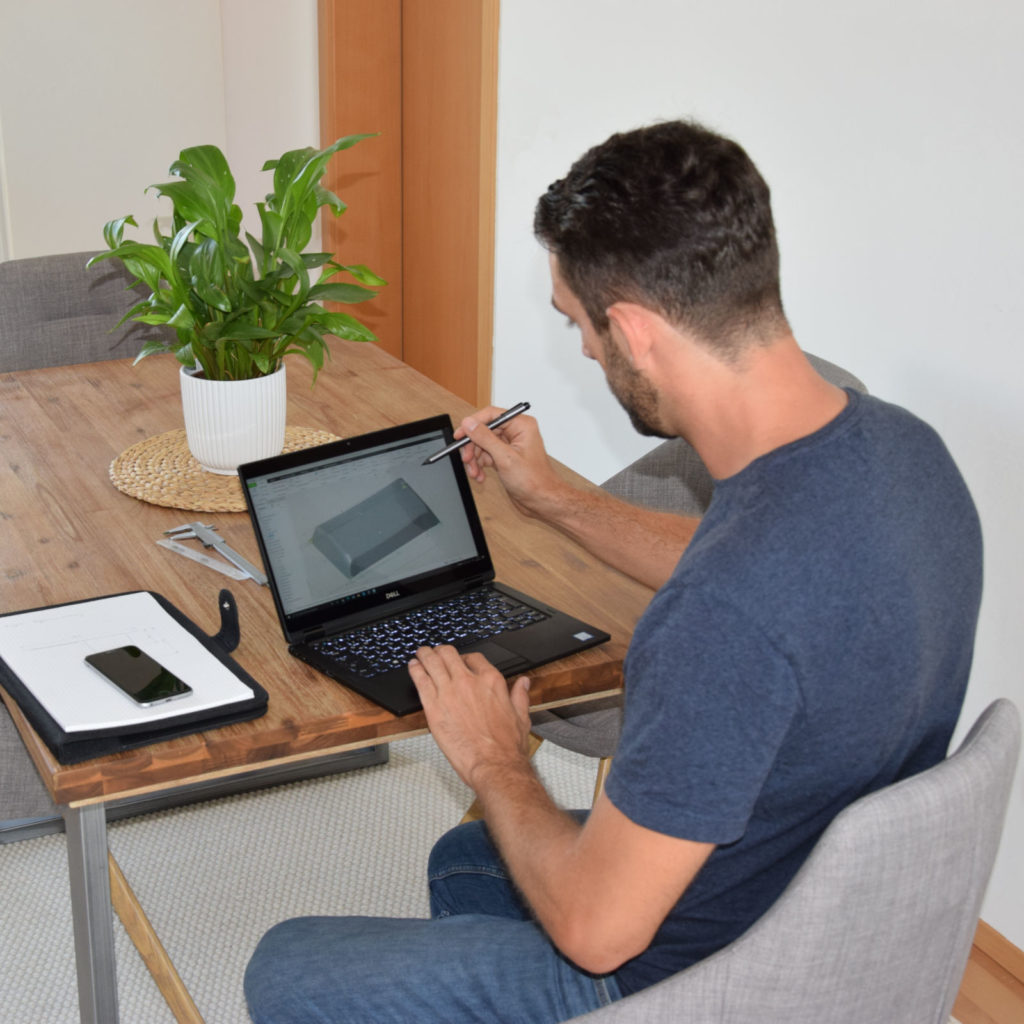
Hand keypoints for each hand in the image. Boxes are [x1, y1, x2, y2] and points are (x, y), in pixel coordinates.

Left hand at [408, 645, 531, 789]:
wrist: (495, 765)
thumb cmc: (507, 747)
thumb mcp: (520, 716)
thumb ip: (519, 696)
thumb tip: (523, 683)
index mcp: (491, 681)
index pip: (473, 658)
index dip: (464, 658)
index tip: (460, 662)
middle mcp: (469, 682)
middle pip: (449, 654)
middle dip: (441, 651)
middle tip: (435, 653)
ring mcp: (449, 692)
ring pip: (432, 662)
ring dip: (425, 655)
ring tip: (421, 653)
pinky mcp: (433, 707)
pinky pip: (420, 680)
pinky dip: (415, 670)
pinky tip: (413, 667)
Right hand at [455, 406, 565, 517]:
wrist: (542, 500)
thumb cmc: (534, 481)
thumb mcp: (505, 458)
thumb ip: (485, 438)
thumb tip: (469, 424)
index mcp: (521, 425)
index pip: (491, 415)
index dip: (473, 424)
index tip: (460, 435)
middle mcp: (516, 432)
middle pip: (484, 431)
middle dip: (473, 446)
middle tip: (466, 459)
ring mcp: (510, 445)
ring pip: (482, 445)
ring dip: (475, 459)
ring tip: (474, 472)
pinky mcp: (505, 457)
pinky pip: (486, 455)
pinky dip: (480, 465)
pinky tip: (480, 475)